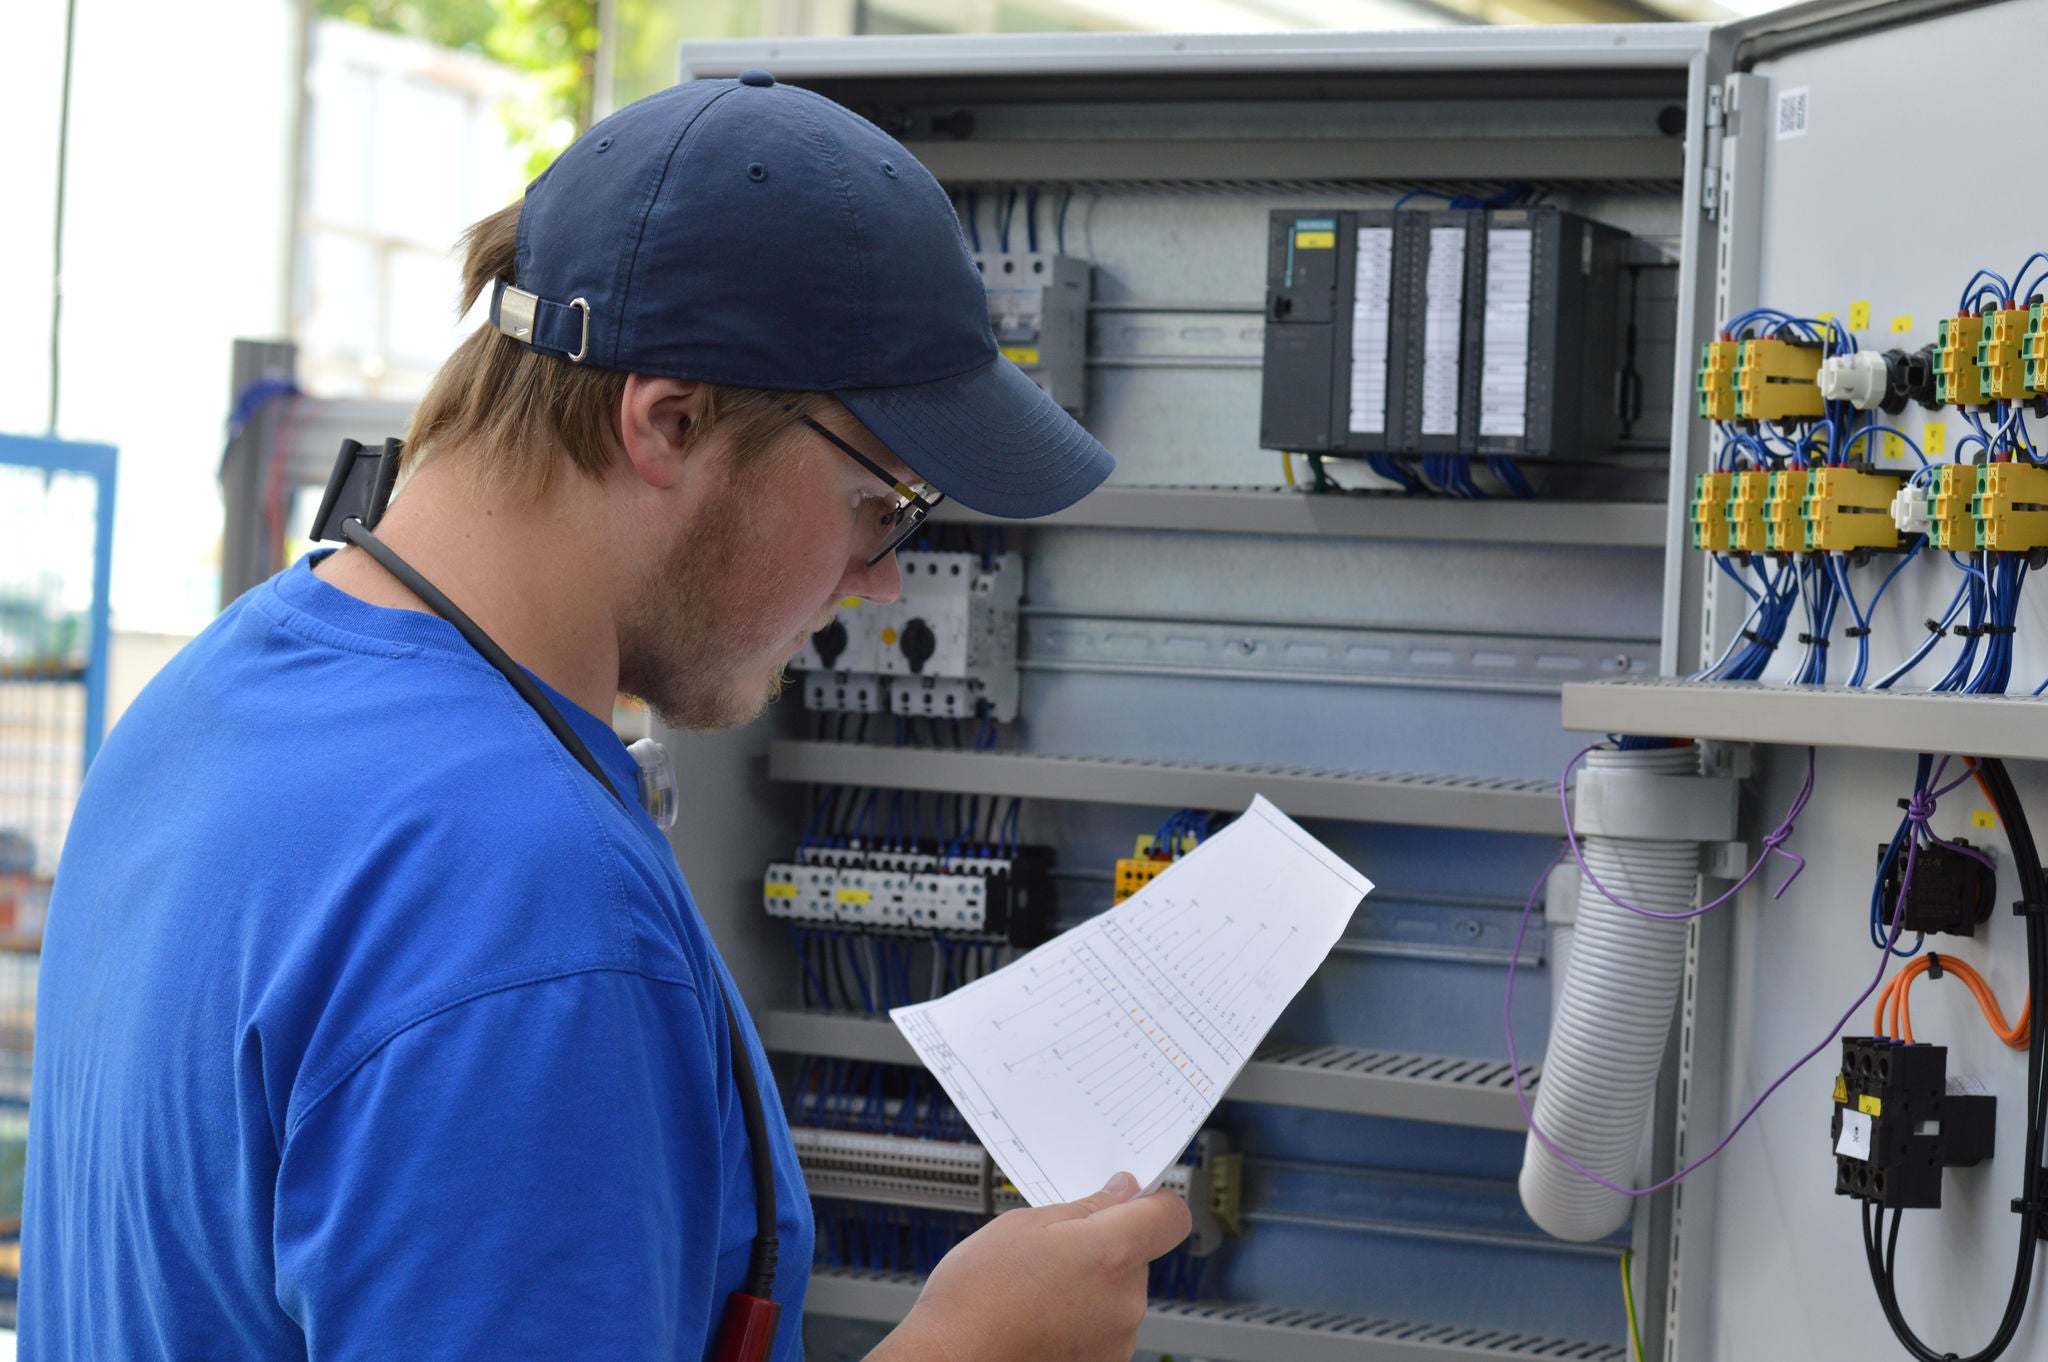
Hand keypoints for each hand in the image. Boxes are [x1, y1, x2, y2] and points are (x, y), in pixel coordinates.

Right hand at [870, 1172, 1191, 1361]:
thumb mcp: (1023, 1225)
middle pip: (1138, 1256)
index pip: (1171, 1216)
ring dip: (1091, 1286)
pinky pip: (1104, 1328)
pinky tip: (1038, 1318)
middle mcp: (1126, 1302)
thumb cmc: (976, 1298)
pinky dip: (1081, 1320)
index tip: (1130, 1197)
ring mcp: (1117, 1342)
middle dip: (1104, 1246)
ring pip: (1118, 1293)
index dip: (1153, 1201)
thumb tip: (1123, 1193)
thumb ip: (1085, 1207)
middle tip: (1052, 1249)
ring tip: (1035, 1289)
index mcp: (1112, 1255)